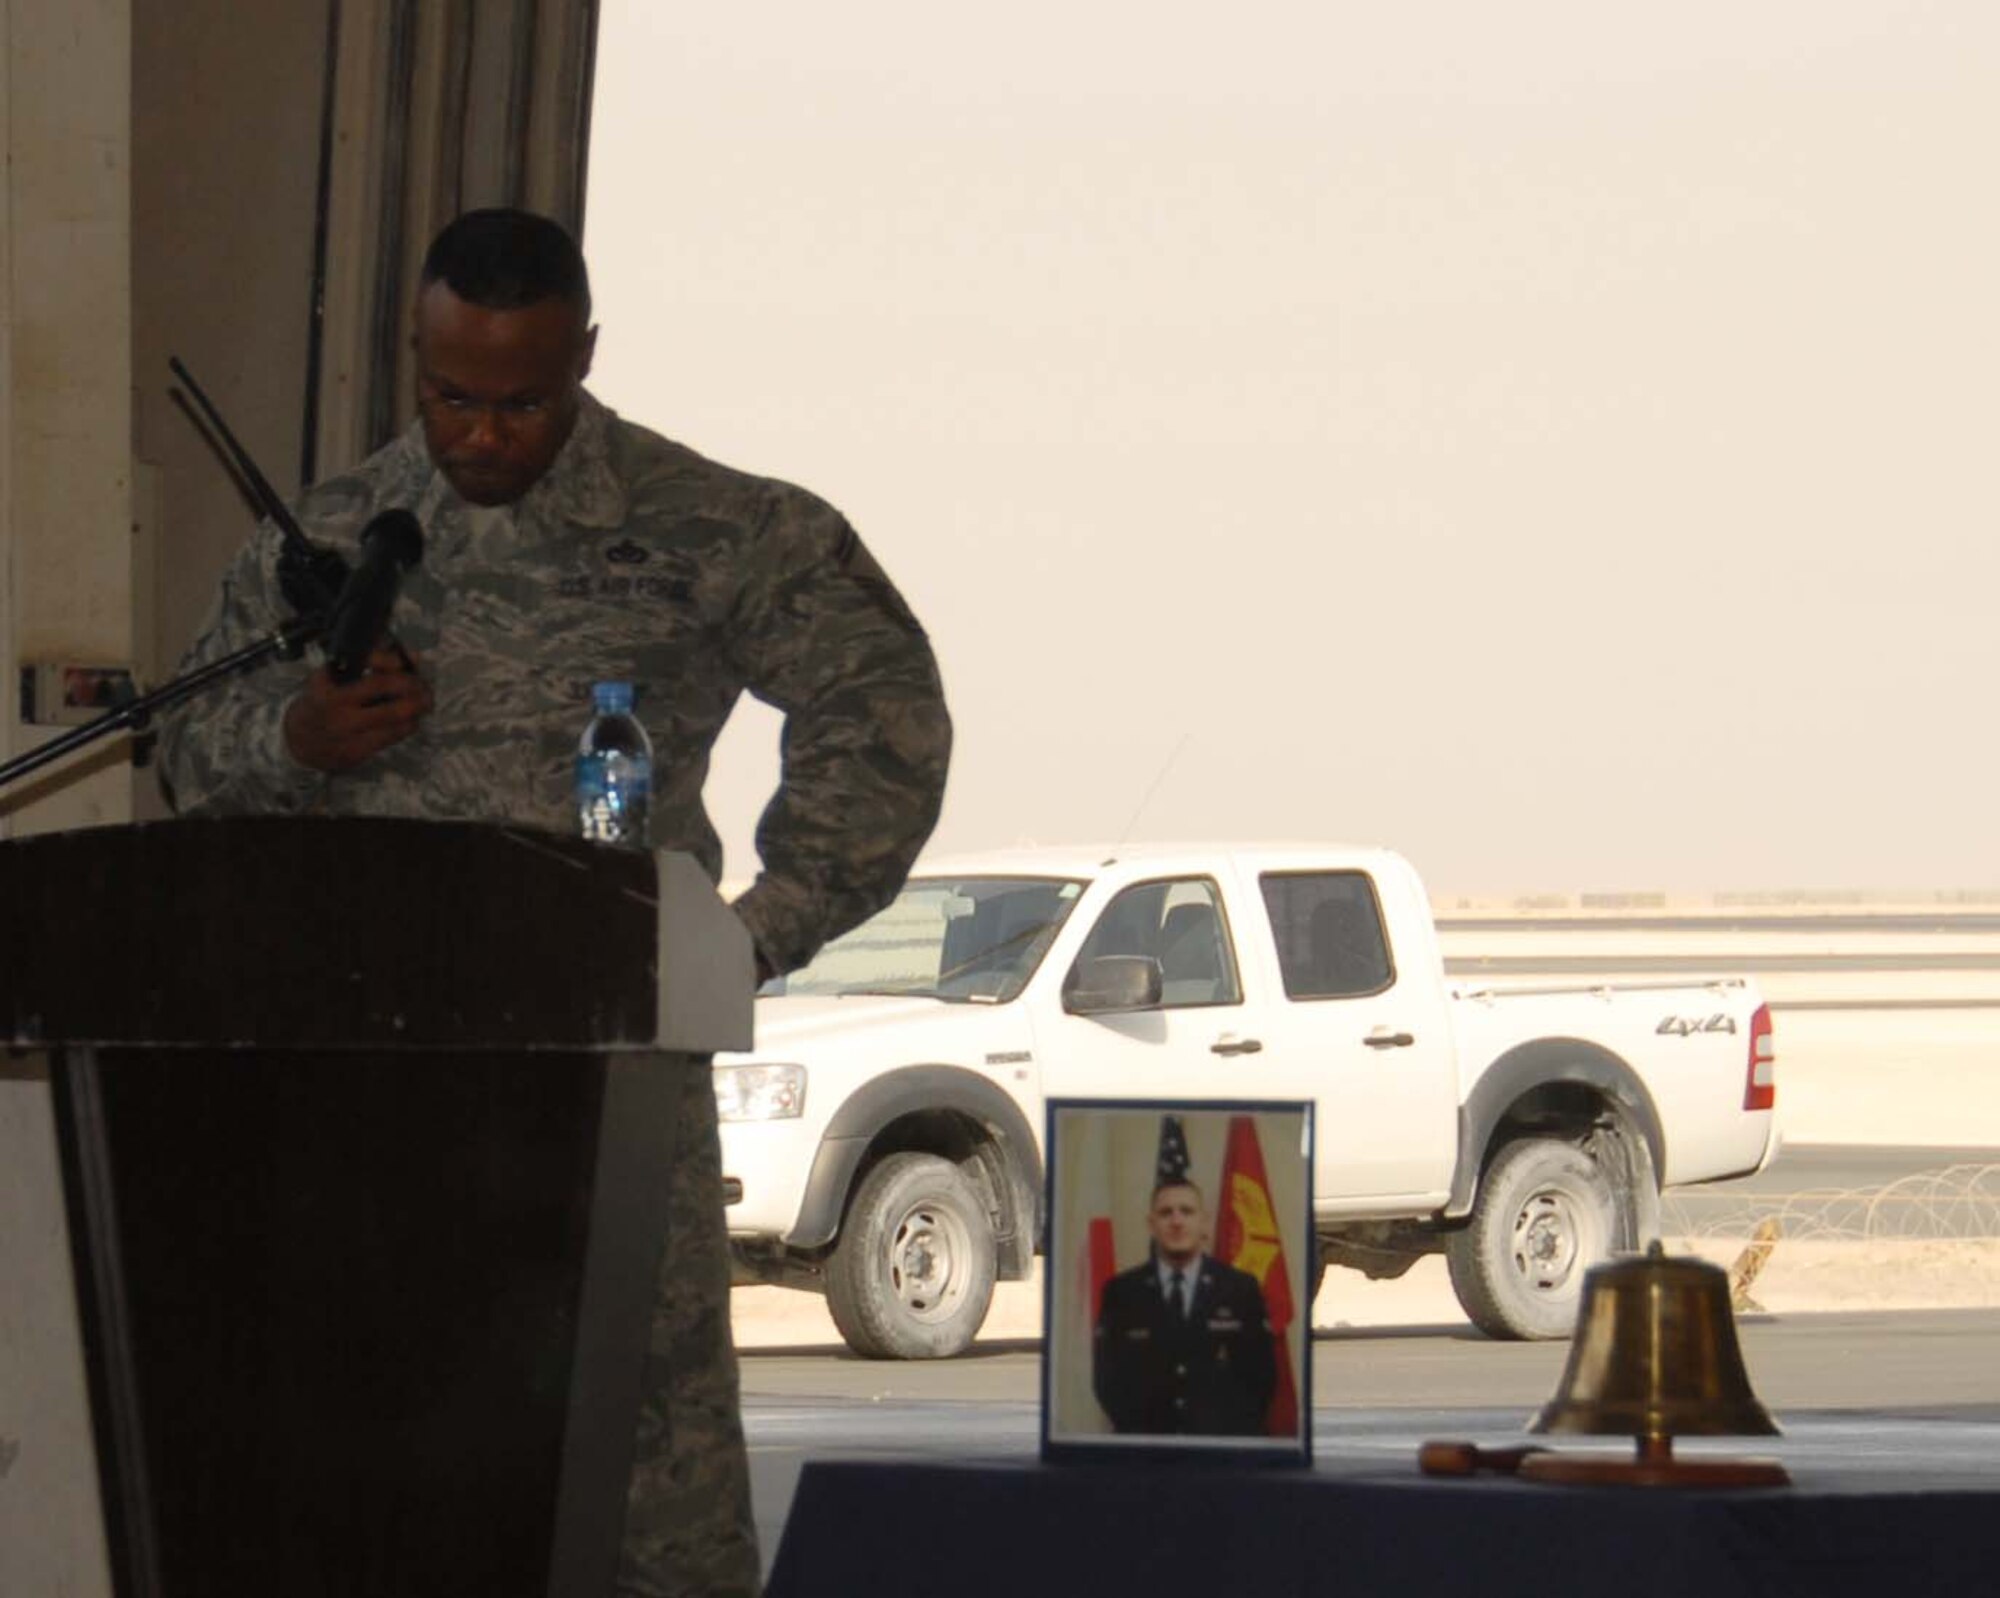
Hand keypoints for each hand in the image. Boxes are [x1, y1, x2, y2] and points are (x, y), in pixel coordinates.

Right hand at [283, 646, 432, 771]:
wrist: (297, 739)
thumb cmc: (321, 701)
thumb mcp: (333, 677)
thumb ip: (371, 664)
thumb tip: (411, 656)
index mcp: (330, 688)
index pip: (370, 672)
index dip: (392, 664)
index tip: (404, 662)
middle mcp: (338, 710)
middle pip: (388, 695)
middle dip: (414, 687)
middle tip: (424, 686)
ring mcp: (348, 734)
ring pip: (397, 719)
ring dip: (417, 708)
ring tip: (423, 702)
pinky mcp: (357, 752)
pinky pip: (393, 737)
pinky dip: (407, 725)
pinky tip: (409, 719)